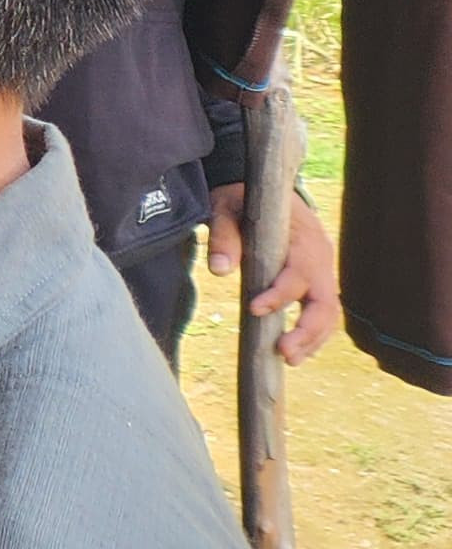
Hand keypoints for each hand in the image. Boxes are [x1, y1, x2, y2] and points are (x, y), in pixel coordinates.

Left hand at [207, 182, 340, 363]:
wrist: (263, 189)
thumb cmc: (243, 199)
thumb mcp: (226, 207)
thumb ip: (224, 236)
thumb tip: (219, 271)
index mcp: (301, 237)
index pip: (298, 272)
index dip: (280, 294)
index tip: (254, 308)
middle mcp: (319, 256)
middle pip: (325, 301)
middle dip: (307, 330)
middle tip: (284, 352)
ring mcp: (322, 269)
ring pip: (330, 312)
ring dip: (313, 339)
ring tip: (290, 359)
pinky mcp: (318, 280)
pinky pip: (324, 311)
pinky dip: (314, 333)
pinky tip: (296, 350)